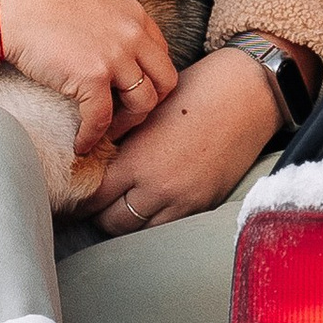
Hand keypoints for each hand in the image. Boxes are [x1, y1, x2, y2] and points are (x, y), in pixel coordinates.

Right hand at [0, 0, 179, 157]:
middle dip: (149, 103)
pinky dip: (92, 137)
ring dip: (126, 124)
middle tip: (125, 118)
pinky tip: (80, 144)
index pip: (160, 54)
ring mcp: (116, 56)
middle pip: (164, 80)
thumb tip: (102, 38)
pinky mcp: (92, 77)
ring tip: (105, 133)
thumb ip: (106, 19)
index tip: (130, 92)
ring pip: (143, 103)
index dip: (149, 78)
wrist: (7, 3)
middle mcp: (132, 34)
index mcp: (133, 14)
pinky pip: (102, 119)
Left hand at [83, 46, 281, 235]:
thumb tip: (91, 157)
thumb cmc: (195, 92)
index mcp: (137, 162)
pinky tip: (152, 204)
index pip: (94, 199)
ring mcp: (184, 201)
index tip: (74, 199)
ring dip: (129, 221)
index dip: (81, 201)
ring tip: (123, 207)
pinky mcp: (206, 204)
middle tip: (96, 205)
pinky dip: (156, 219)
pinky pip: (170, 225)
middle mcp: (158, 189)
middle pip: (113, 223)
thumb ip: (119, 141)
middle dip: (101, 215)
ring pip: (141, 231)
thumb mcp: (146, 113)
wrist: (248, 94)